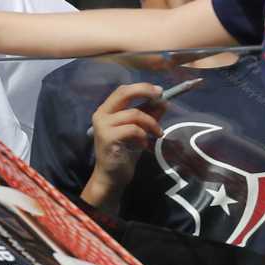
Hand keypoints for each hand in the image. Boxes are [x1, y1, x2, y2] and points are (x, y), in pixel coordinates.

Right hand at [83, 82, 163, 207]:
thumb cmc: (124, 152)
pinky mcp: (108, 137)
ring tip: (157, 134)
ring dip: (151, 123)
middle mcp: (101, 114)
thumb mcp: (140, 130)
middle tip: (161, 99)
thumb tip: (163, 102)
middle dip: (145, 92)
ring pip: (134, 114)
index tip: (160, 92)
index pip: (123, 90)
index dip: (142, 88)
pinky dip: (143, 136)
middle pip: (124, 93)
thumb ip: (148, 115)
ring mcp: (103, 126)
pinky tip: (144, 145)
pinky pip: (133, 129)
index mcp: (107, 110)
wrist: (112, 176)